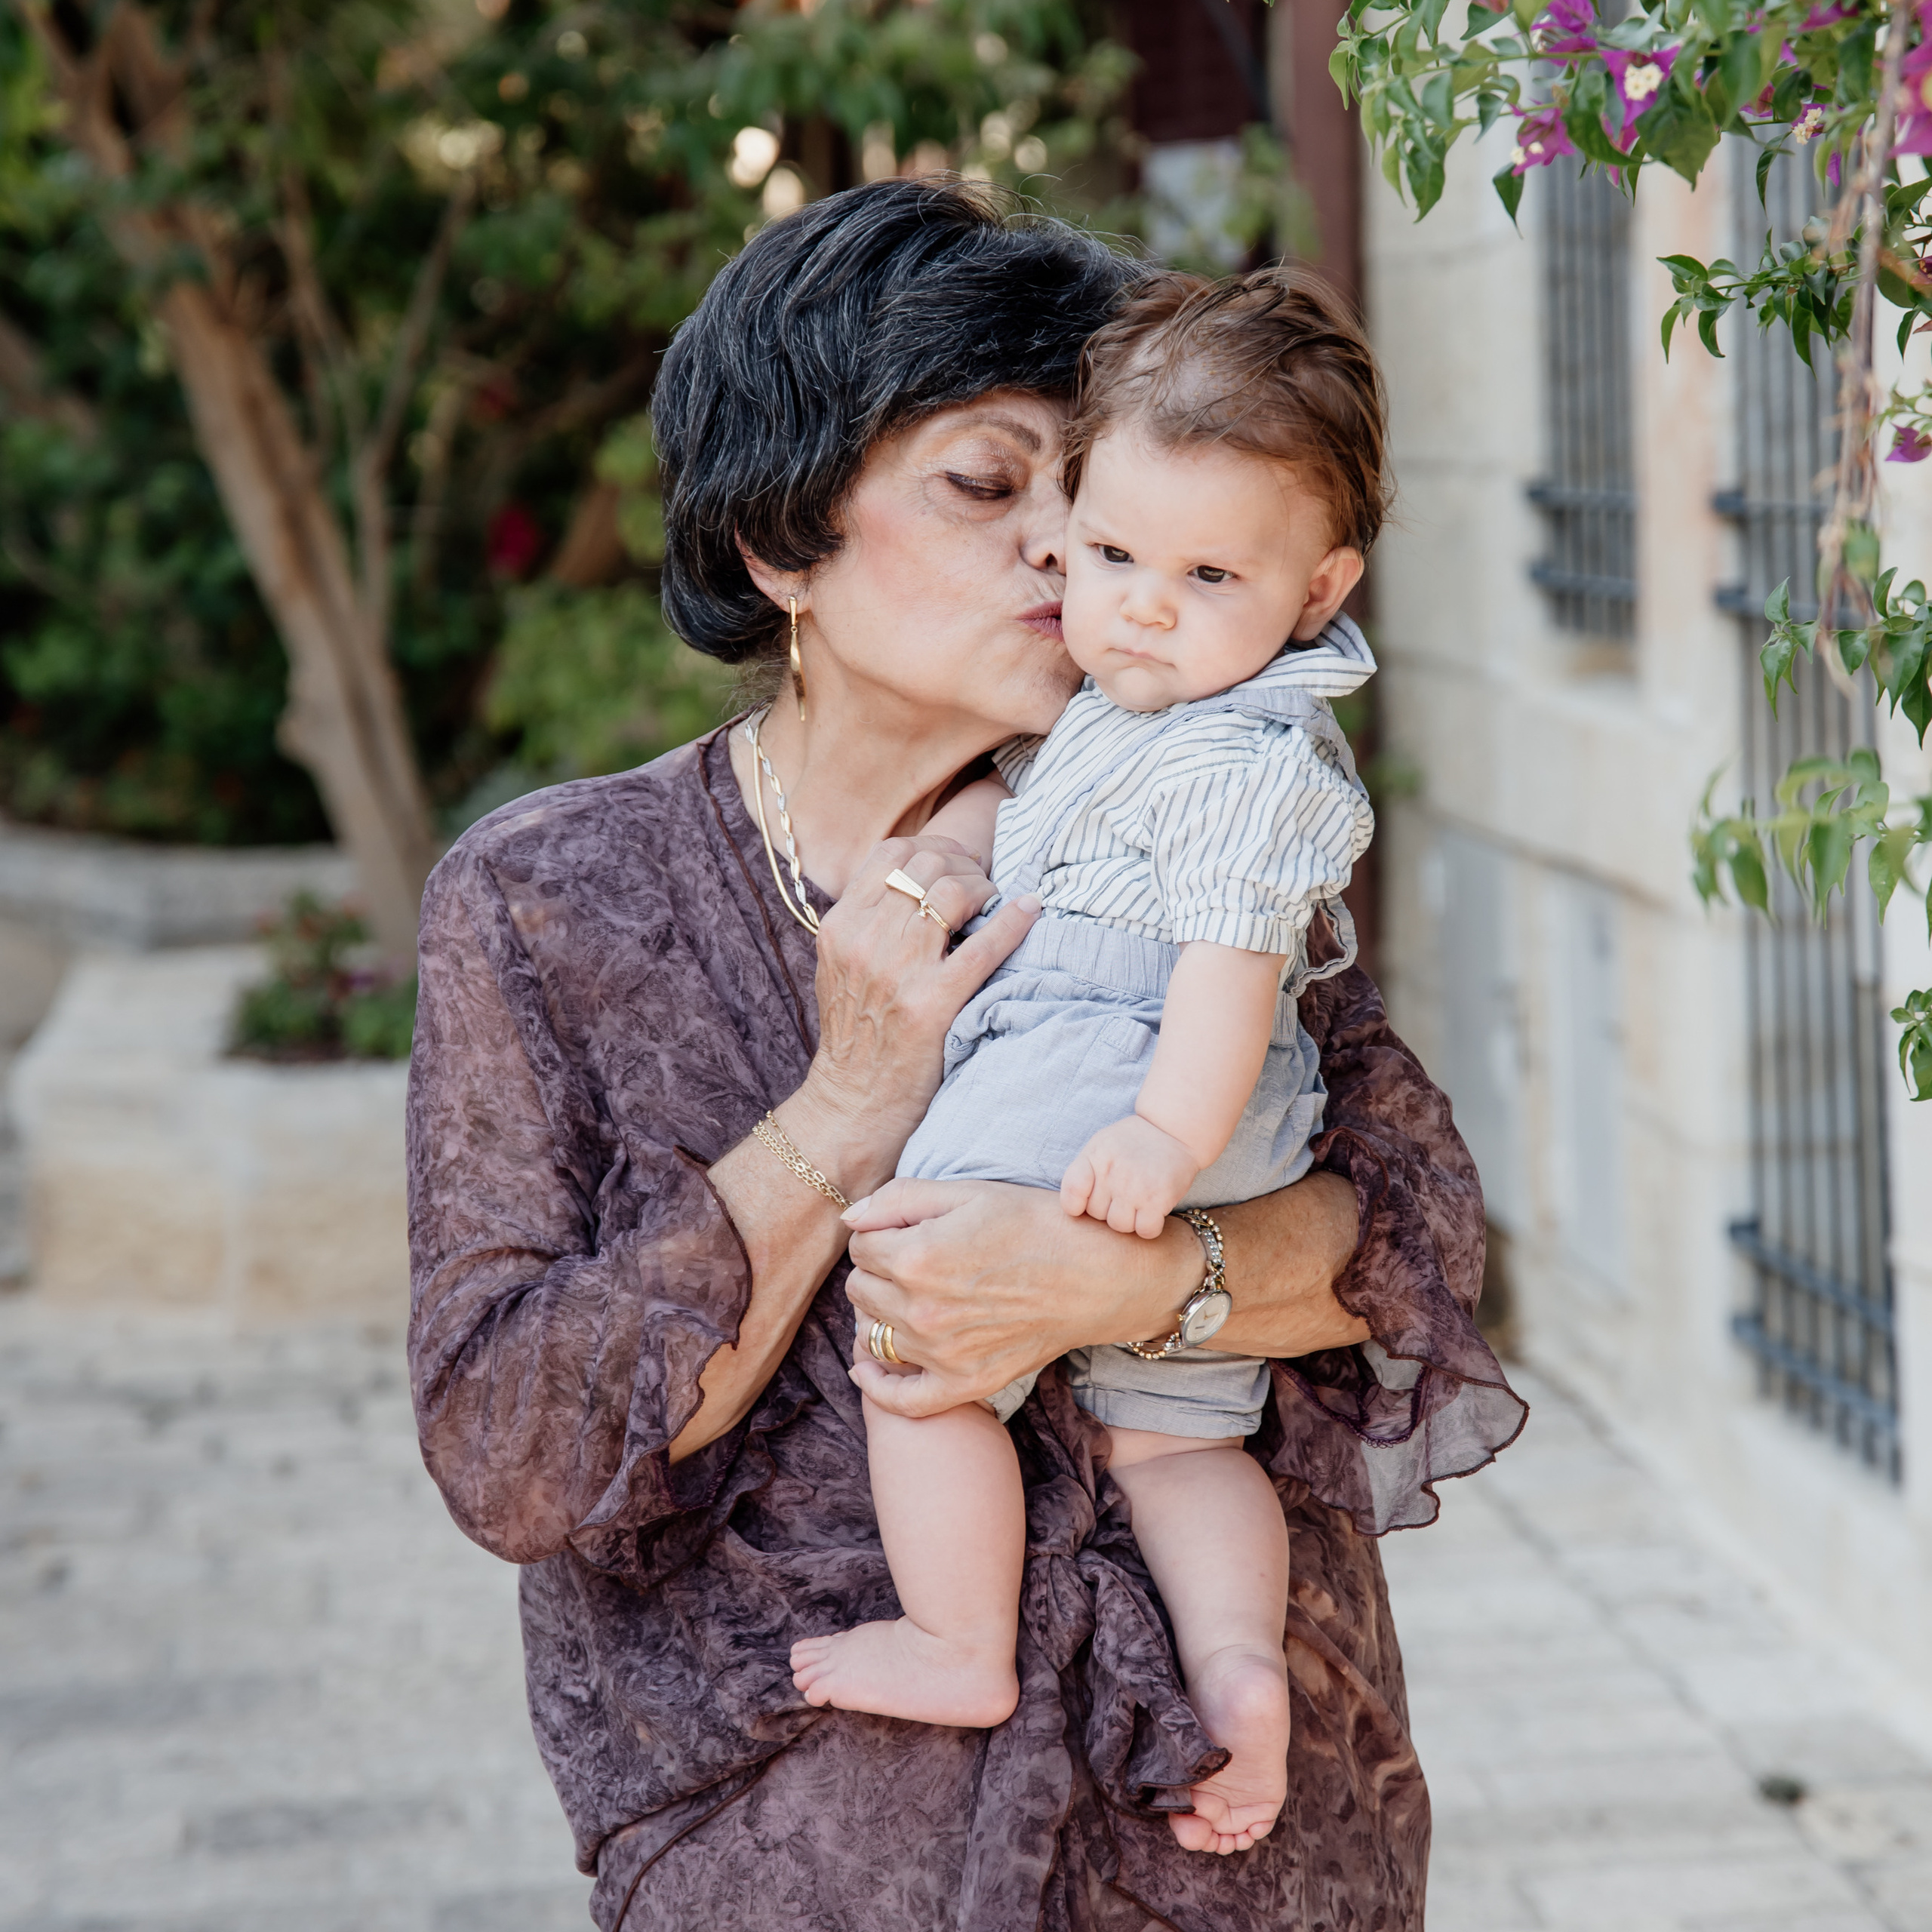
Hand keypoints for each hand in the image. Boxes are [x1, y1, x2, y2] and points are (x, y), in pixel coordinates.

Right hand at [791, 838, 1038, 1196]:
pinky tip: (1029, 910)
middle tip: (983, 885)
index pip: (891, 853)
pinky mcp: (932, 1005)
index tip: (956, 862)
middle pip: (926, 865)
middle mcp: (864, 941)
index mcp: (839, 927)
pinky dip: (1013, 921)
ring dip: (984, 887)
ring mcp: (897, 972)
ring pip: (952, 892)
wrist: (853, 1105)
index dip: (933, 847)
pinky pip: (983, 946)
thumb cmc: (858, 1036)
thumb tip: (922, 880)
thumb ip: (870, 921)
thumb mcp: (843, 967)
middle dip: (965, 864)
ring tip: (995, 903)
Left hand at [840, 1178, 1201, 1416]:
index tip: (907, 1229)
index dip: (879, 1233)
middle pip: (860, 1290)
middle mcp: (922, 1311)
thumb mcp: (967, 1193)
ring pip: (873, 1334)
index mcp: (917, 1258)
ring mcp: (942, 1354)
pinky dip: (878, 1385)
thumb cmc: (1033, 1224)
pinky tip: (868, 1367)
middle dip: (877, 1270)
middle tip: (915, 1258)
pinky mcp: (965, 1384)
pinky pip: (902, 1399)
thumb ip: (898, 1200)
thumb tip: (849, 1219)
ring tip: (915, 1296)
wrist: (1096, 1274)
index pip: (859, 1247)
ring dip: (883, 1314)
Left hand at [1060, 1115, 1198, 1238]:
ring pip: (1119, 1226)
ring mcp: (1135, 1187)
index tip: (1088, 1201)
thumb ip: (1085, 1170)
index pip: (1072, 1193)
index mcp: (1095, 1157)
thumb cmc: (1133, 1141)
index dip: (1076, 1205)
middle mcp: (1112, 1172)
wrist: (1173, 1130)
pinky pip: (1145, 1231)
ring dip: (1129, 1220)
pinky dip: (1149, 1227)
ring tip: (1138, 1201)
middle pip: (1096, 1214)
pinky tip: (1152, 1211)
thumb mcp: (1102, 1144)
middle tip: (1124, 1193)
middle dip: (1108, 1209)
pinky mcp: (1158, 1199)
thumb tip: (1075, 1207)